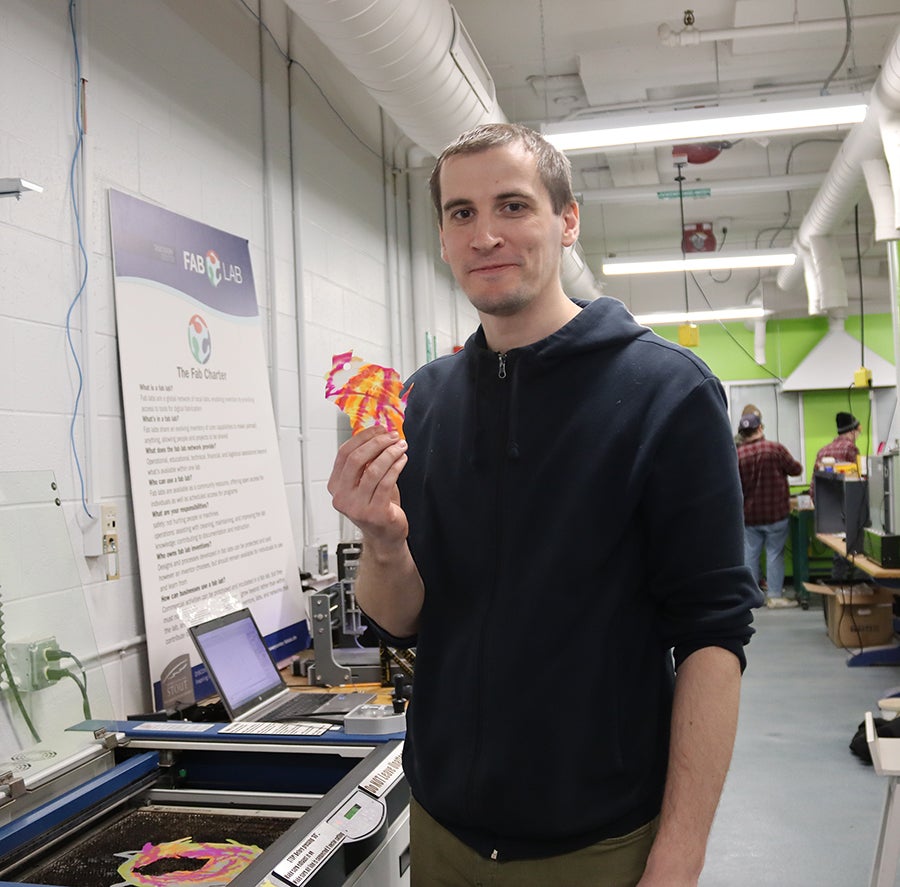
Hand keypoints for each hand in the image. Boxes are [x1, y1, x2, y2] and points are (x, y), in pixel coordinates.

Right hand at [328, 426, 409, 549]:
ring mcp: (356, 506)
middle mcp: (342, 497)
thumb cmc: (377, 505)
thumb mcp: (366, 481)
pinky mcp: (374, 513)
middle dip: (377, 443)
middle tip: (392, 436)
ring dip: (390, 453)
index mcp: (335, 486)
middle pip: (356, 459)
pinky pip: (386, 482)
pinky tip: (403, 460)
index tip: (379, 429)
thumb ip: (367, 460)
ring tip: (401, 447)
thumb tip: (377, 432)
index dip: (363, 438)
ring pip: (373, 470)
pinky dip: (396, 467)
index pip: (344, 453)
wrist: (385, 535)